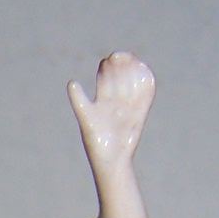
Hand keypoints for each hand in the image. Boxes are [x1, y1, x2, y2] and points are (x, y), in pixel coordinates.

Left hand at [68, 52, 155, 170]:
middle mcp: (116, 101)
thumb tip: (71, 82)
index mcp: (102, 100)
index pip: (106, 75)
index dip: (108, 65)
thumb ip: (79, 100)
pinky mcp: (141, 113)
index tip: (109, 60)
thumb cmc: (96, 143)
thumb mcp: (86, 119)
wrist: (111, 161)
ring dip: (134, 69)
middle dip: (122, 64)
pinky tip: (144, 70)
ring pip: (133, 81)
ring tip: (132, 60)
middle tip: (120, 56)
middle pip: (121, 75)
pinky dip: (147, 80)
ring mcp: (129, 106)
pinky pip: (146, 93)